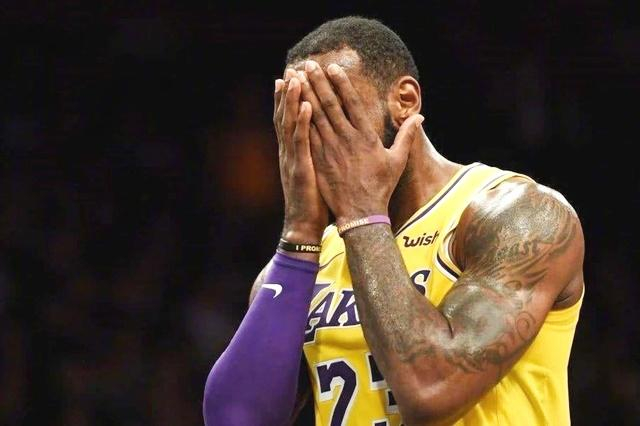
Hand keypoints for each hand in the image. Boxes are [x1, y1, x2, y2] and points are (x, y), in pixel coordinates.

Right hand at [274, 69, 328, 242]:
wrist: (304, 228)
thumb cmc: (314, 203)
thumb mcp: (314, 175)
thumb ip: (318, 156)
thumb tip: (327, 144)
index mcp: (295, 153)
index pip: (289, 121)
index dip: (289, 100)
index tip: (292, 78)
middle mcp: (290, 153)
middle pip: (285, 117)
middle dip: (287, 93)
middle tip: (290, 70)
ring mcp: (293, 160)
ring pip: (289, 125)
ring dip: (292, 101)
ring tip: (295, 79)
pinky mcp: (301, 169)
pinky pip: (301, 143)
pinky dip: (301, 123)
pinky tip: (305, 106)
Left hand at [298, 61, 423, 225]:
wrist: (361, 214)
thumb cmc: (380, 187)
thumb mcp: (397, 161)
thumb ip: (407, 136)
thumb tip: (420, 117)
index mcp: (366, 136)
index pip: (352, 103)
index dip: (341, 83)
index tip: (332, 67)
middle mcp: (346, 139)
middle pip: (329, 104)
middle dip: (317, 82)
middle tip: (307, 64)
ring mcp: (330, 150)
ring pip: (315, 117)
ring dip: (304, 96)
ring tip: (296, 79)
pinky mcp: (318, 161)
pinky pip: (307, 136)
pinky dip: (299, 119)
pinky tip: (292, 106)